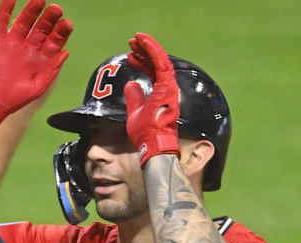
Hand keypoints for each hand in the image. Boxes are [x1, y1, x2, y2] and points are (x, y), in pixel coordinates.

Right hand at [0, 0, 72, 127]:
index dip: (61, 31)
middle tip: (56, 9)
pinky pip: (0, 22)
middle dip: (49, 17)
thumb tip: (65, 52)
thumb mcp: (37, 88)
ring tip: (38, 0)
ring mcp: (12, 43)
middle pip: (41, 27)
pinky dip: (5, 9)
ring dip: (31, 10)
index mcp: (41, 58)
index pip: (55, 40)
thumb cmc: (15, 99)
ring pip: (24, 21)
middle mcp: (28, 47)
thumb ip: (51, 70)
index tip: (66, 24)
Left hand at [124, 33, 179, 166]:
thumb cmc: (146, 133)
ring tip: (135, 39)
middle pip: (157, 64)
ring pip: (160, 60)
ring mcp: (169, 88)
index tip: (131, 55)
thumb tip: (131, 84)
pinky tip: (143, 43)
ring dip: (148, 47)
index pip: (153, 73)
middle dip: (144, 51)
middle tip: (132, 42)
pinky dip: (152, 51)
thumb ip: (134, 98)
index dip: (143, 62)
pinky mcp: (167, 87)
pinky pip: (161, 63)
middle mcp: (168, 89)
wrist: (153, 144)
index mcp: (162, 94)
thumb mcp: (135, 112)